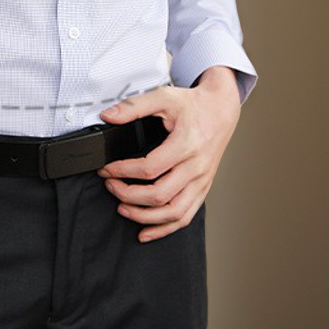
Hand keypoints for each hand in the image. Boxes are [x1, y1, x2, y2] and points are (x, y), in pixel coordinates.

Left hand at [95, 66, 240, 242]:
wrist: (221, 110)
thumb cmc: (193, 105)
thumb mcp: (163, 97)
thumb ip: (133, 106)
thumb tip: (107, 116)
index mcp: (186, 145)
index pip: (150, 168)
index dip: (123, 171)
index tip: (106, 169)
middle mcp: (196, 167)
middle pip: (160, 194)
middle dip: (128, 195)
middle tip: (110, 185)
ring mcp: (201, 181)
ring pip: (174, 212)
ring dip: (144, 216)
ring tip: (122, 209)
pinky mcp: (203, 188)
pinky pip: (185, 216)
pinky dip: (164, 228)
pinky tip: (146, 231)